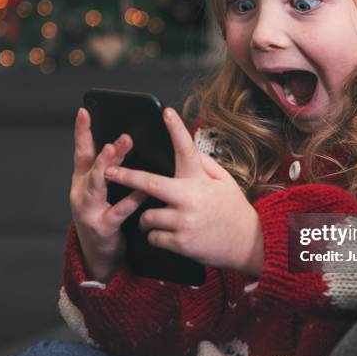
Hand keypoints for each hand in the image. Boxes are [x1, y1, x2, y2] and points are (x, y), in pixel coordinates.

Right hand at [70, 107, 148, 280]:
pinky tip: (143, 191)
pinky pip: (119, 210)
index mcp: (83, 179)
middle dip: (105, 149)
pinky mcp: (102, 226)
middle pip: (92, 165)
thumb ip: (109, 168)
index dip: (82, 131)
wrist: (98, 253)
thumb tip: (126, 139)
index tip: (85, 111)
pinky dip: (131, 199)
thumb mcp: (101, 190)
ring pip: (99, 184)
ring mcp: (89, 209)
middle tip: (121, 136)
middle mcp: (81, 191)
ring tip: (116, 150)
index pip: (82, 151)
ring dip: (107, 166)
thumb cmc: (104, 214)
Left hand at [104, 108, 263, 276]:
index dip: (177, 129)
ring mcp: (183, 221)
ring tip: (154, 219)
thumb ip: (205, 164)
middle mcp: (189, 198)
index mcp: (199, 180)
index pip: (187, 149)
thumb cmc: (233, 209)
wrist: (248, 243)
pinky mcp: (180, 243)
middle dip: (125, 176)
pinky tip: (165, 234)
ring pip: (147, 216)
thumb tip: (189, 149)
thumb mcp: (224, 181)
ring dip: (146, 218)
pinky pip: (154, 237)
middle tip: (108, 171)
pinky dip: (155, 235)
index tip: (167, 112)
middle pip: (149, 184)